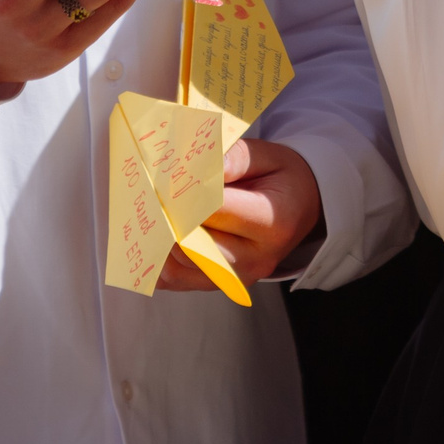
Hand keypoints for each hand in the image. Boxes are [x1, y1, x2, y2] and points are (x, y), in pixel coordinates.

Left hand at [157, 136, 323, 289]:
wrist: (299, 208)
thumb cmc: (279, 178)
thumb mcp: (266, 157)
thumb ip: (232, 158)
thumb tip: (191, 167)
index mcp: (275, 222)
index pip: (215, 210)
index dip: (182, 192)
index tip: (159, 175)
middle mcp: (258, 258)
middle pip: (192, 242)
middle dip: (164, 216)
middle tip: (144, 191)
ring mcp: (237, 278)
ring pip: (177, 265)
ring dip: (156, 237)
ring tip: (148, 208)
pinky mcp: (218, 285)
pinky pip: (174, 279)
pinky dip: (157, 257)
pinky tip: (155, 232)